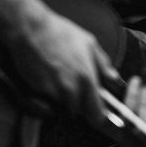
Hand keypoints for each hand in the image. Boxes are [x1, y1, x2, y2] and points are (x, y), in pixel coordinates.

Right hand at [7, 1, 120, 126]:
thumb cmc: (61, 33)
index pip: (96, 113)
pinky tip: (48, 78)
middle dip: (79, 106)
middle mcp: (70, 89)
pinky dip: (48, 96)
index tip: (97, 113)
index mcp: (87, 78)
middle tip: (76, 91)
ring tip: (61, 82)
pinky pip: (46, 101)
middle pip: (78, 113)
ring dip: (63, 102)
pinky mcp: (36, 91)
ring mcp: (52, 92)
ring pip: (62, 108)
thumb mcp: (89, 43)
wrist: (31, 29)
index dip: (98, 116)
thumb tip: (114, 79)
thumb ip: (103, 64)